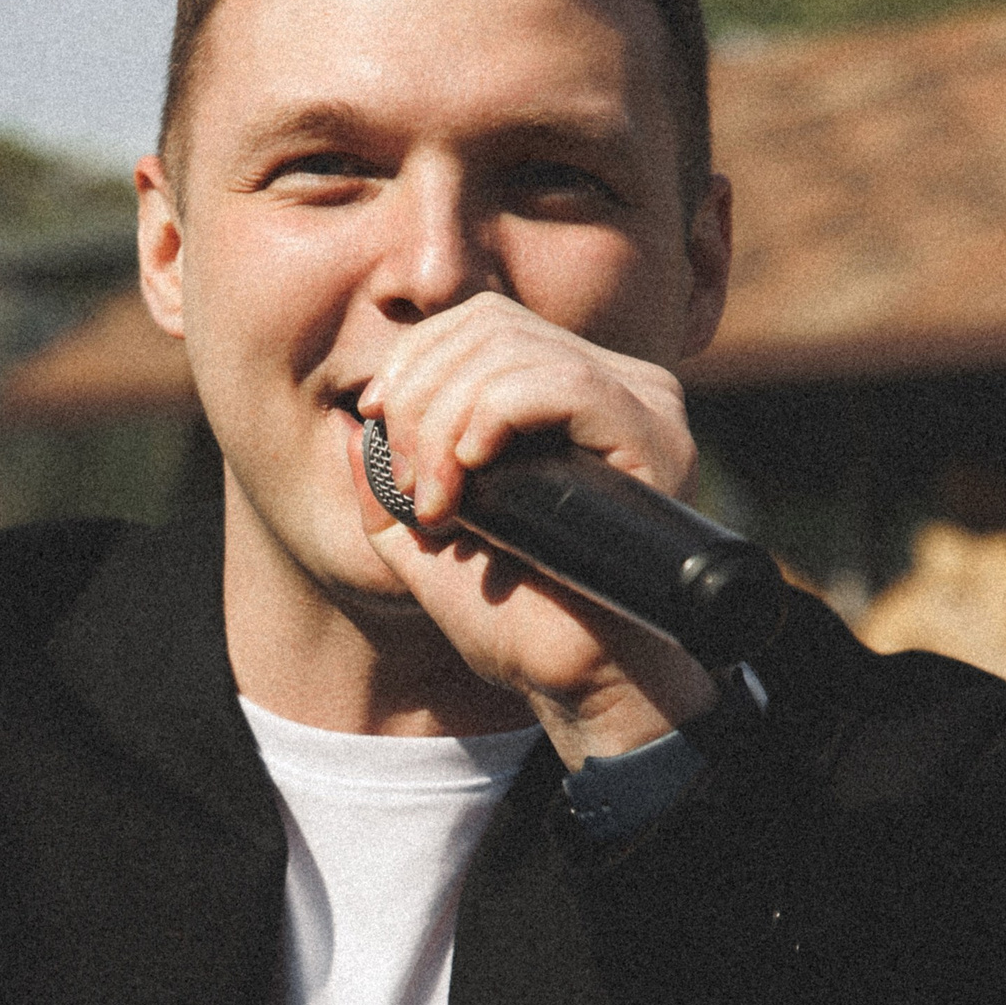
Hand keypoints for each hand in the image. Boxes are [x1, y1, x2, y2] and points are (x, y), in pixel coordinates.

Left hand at [353, 291, 718, 761]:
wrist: (579, 683)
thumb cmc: (516, 621)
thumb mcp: (428, 546)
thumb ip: (389, 488)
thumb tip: (352, 427)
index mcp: (567, 396)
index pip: (481, 321)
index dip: (415, 358)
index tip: (375, 421)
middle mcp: (613, 385)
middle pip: (490, 325)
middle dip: (421, 397)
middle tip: (411, 485)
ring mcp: (641, 404)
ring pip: (515, 352)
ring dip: (447, 421)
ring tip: (439, 502)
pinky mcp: (654, 437)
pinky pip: (562, 383)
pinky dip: (496, 417)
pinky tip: (474, 473)